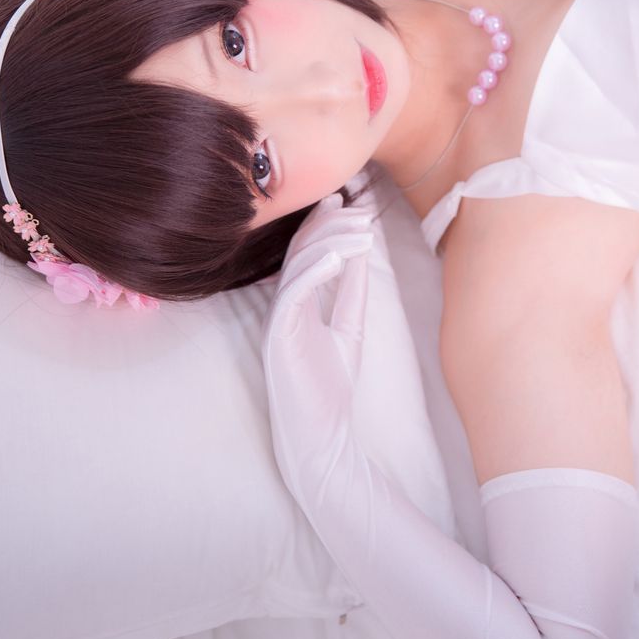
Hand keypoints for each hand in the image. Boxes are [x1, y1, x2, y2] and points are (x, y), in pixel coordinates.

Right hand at [263, 193, 374, 486]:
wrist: (322, 438)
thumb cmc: (331, 389)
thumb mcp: (348, 328)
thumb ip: (350, 292)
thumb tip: (358, 253)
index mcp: (294, 304)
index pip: (304, 252)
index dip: (321, 223)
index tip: (345, 199)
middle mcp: (281, 307)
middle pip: (298, 251)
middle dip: (328, 225)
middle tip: (358, 209)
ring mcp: (277, 322)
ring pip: (298, 267)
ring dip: (330, 243)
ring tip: (361, 231)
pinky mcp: (279, 337)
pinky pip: (294, 295)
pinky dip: (316, 271)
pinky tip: (339, 257)